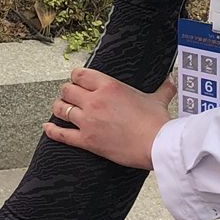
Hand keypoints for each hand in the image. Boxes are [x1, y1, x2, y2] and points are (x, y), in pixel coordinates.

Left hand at [44, 67, 174, 168]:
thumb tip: (172, 81)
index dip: (76, 76)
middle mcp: (95, 101)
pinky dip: (52, 131)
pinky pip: (62, 134)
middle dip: (67, 91)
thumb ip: (163, 88)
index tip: (77, 80)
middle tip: (69, 95)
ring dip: (59, 108)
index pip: (81, 74)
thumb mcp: (158, 99)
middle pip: (67, 90)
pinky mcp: (87, 140)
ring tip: (59, 108)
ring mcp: (88, 121)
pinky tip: (47, 128)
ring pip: (61, 109)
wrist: (157, 145)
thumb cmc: (157, 123)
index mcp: (109, 86)